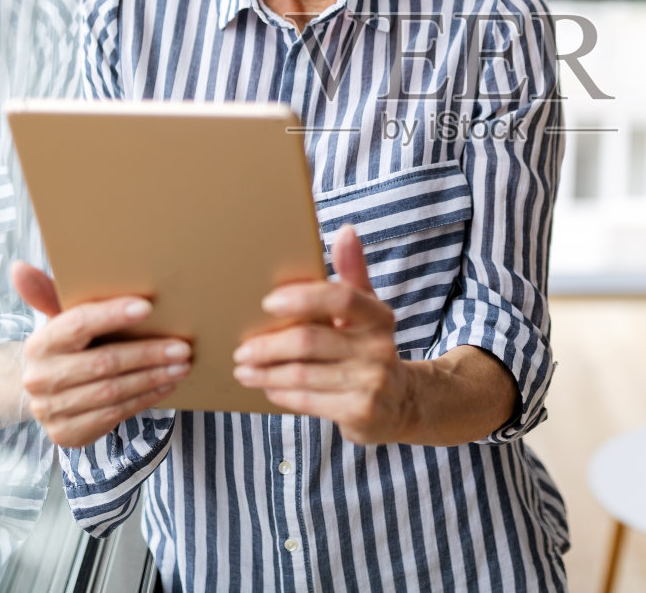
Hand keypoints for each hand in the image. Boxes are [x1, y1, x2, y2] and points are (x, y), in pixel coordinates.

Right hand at [12, 262, 191, 448]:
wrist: (49, 396)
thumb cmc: (68, 350)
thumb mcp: (61, 323)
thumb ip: (49, 294)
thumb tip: (18, 267)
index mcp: (40, 344)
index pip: (76, 324)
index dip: (111, 315)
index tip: (147, 307)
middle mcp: (40, 378)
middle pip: (102, 362)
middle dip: (147, 354)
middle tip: (182, 347)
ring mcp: (50, 409)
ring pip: (112, 391)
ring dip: (152, 378)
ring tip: (181, 366)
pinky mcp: (66, 433)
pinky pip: (113, 414)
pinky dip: (144, 399)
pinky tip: (166, 386)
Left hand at [231, 225, 415, 444]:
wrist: (403, 402)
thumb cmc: (370, 347)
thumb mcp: (367, 310)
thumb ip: (352, 273)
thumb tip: (345, 231)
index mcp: (379, 317)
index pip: (342, 299)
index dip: (304, 298)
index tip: (268, 302)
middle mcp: (379, 348)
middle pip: (310, 341)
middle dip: (269, 346)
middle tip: (242, 349)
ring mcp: (371, 383)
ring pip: (302, 374)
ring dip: (266, 372)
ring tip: (244, 369)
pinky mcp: (360, 413)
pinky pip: (308, 401)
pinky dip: (281, 393)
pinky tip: (268, 387)